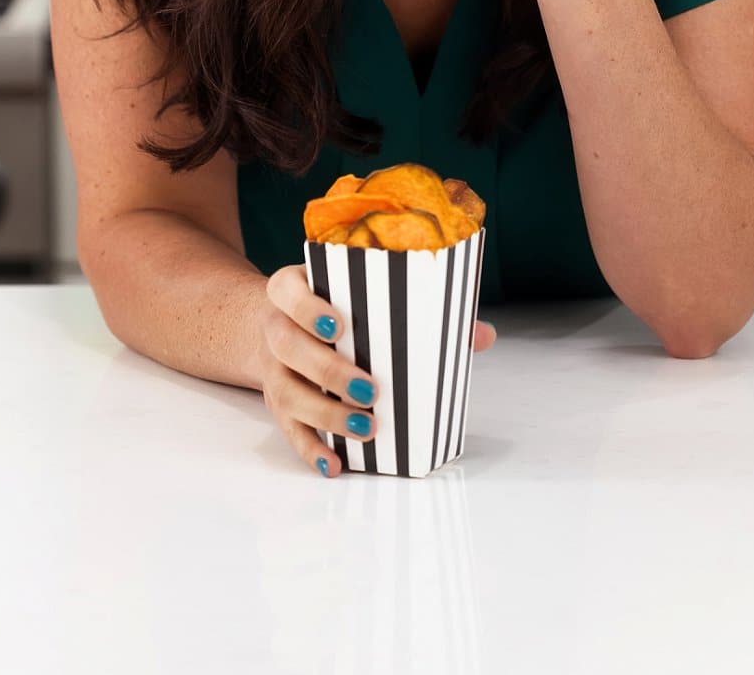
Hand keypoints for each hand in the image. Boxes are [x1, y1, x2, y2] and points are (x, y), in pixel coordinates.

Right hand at [261, 264, 496, 477]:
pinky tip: (335, 463)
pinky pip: (287, 430)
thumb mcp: (358, 293)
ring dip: (324, 413)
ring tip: (365, 427)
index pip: (289, 291)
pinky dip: (311, 448)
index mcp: (290, 289)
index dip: (308, 308)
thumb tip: (482, 334)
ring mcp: (272, 368)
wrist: (277, 322)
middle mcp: (275, 327)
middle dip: (328, 370)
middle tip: (369, 389)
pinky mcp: (275, 403)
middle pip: (288, 346)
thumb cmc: (334, 306)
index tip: (340, 325)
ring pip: (286, 392)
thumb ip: (418, 308)